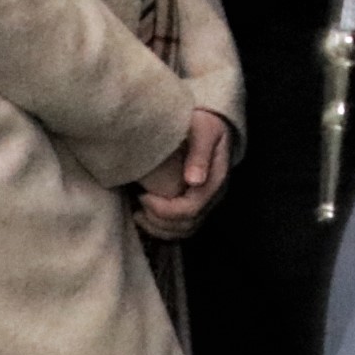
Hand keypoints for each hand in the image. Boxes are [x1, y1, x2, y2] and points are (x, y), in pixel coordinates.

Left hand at [134, 110, 234, 242]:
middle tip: (138, 202)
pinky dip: (163, 229)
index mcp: (216, 179)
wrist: (210, 125)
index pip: (192, 208)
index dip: (165, 209)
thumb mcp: (203, 131)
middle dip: (158, 219)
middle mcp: (214, 195)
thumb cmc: (203, 124)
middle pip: (188, 223)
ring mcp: (207, 202)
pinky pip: (182, 229)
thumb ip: (199, 153)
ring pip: (185, 230)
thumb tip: (194, 181)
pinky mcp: (197, 204)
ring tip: (139, 213)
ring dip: (159, 227)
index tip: (144, 195)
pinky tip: (146, 216)